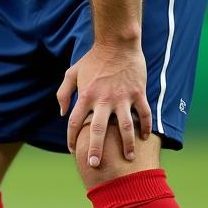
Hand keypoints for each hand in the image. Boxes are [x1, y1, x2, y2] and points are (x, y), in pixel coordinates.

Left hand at [57, 43, 151, 166]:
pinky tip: (144, 137)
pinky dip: (145, 126)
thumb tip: (62, 114)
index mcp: (86, 96)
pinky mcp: (138, 93)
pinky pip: (144, 113)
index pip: (75, 122)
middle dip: (96, 149)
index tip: (73, 150)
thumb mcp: (72, 72)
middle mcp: (103, 99)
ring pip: (125, 127)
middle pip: (98, 130)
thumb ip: (64, 93)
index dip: (72, 138)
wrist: (117, 43)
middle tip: (95, 165)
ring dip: (127, 144)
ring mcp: (122, 97)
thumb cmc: (93, 59)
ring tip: (129, 158)